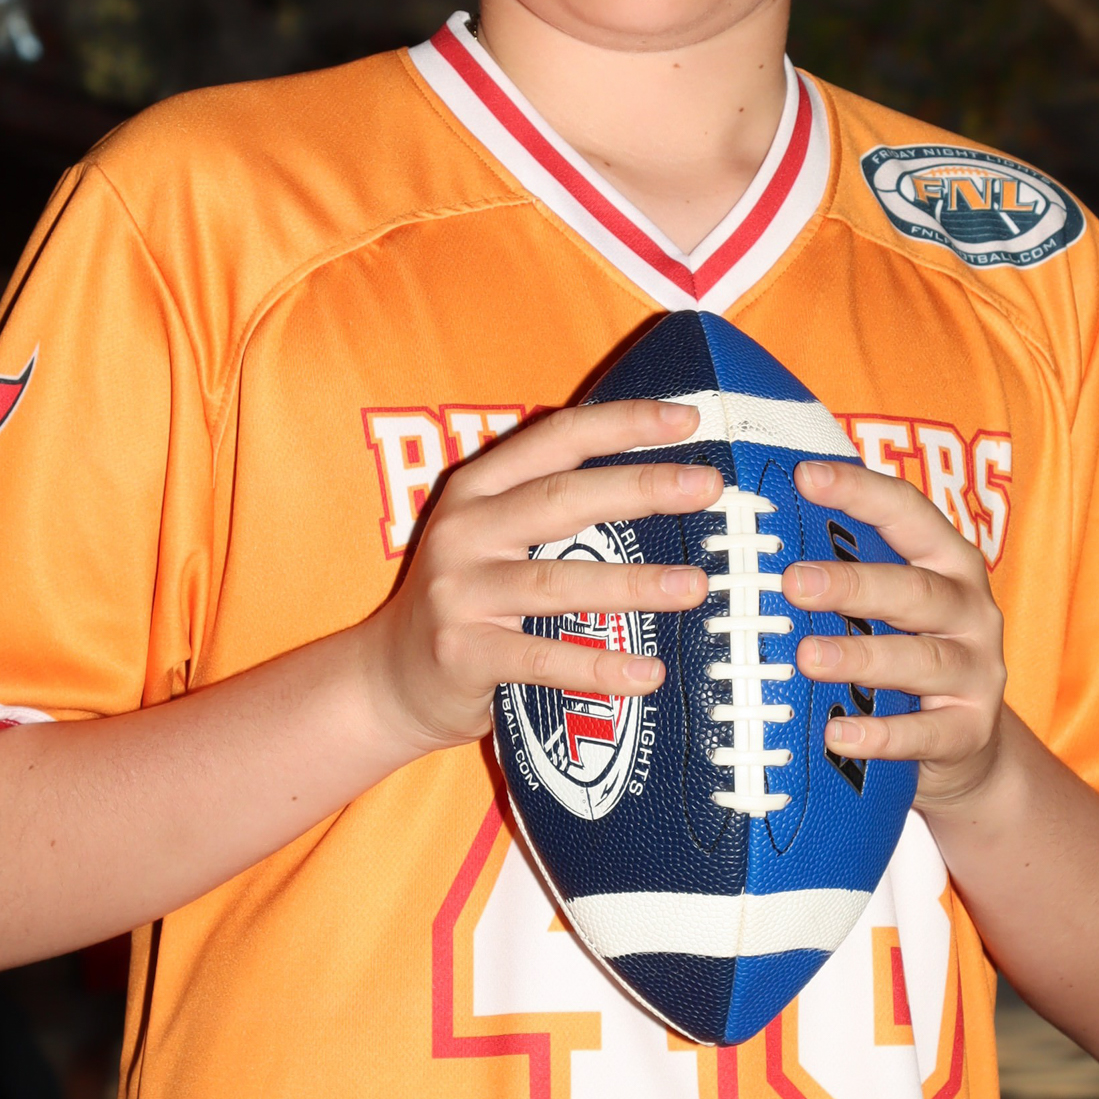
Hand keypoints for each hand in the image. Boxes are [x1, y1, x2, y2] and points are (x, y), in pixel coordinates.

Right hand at [364, 398, 717, 759]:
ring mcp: (459, 594)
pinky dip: (597, 666)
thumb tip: (661, 478)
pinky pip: (541, 660)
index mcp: (477, 488)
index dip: (622, 424)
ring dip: (633, 584)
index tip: (689, 419)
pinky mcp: (463, 655)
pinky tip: (648, 673)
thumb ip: (550, 503)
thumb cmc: (468, 599)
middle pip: (562, 499)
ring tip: (696, 586)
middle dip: (641, 487)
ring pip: (558, 582)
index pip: (556, 439)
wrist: (390, 679)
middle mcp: (465, 531)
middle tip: (708, 487)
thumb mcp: (493, 535)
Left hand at [783, 459, 1006, 808]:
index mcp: (947, 561)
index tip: (805, 477)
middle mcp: (970, 609)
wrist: (969, 743)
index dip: (860, 492)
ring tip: (807, 657)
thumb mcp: (887, 604)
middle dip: (853, 584)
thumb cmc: (906, 652)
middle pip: (915, 590)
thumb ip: (846, 568)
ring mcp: (977, 670)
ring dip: (861, 656)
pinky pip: (928, 733)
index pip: (908, 513)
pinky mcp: (972, 730)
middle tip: (792, 583)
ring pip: (921, 660)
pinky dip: (883, 734)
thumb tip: (756, 532)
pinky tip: (839, 734)